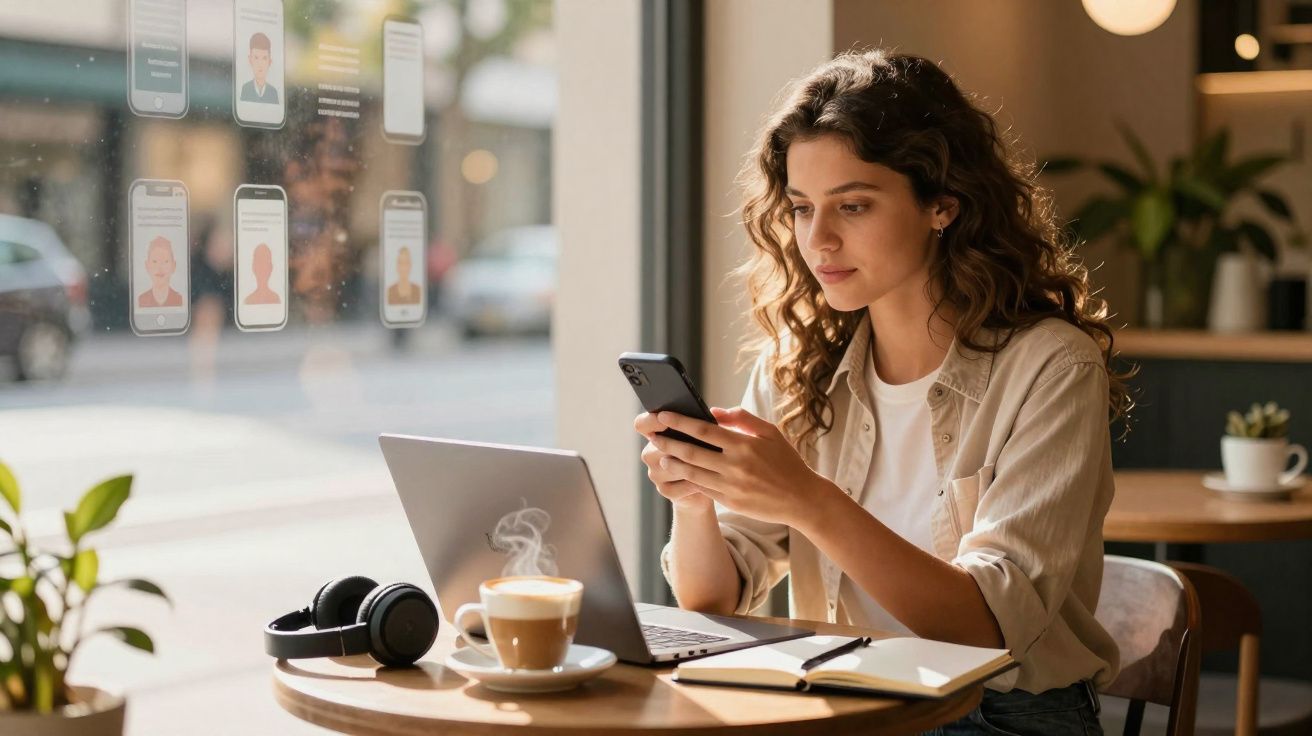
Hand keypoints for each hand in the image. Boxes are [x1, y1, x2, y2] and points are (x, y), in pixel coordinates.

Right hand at [634, 412, 713, 511]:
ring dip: (692, 463)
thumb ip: (704, 422)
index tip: (665, 418)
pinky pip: (681, 484)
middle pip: (659, 445)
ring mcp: (655, 473)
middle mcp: (650, 453)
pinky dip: (696, 481)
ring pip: (673, 465)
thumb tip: (714, 413)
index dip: (651, 420)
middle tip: (700, 443)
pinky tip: (709, 480)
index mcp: (656, 434)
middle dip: (681, 444)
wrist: (709, 484)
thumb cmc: (707, 451)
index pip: (642, 424)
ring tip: (710, 463)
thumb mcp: (704, 434)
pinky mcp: (665, 490)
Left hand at [648, 406, 840, 526]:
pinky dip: (689, 480)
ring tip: (661, 456)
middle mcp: (735, 466)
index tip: (664, 415)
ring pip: (693, 473)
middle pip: (692, 452)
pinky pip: (703, 489)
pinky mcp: (730, 502)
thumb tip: (714, 411)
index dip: (681, 422)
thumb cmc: (786, 462)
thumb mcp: (770, 432)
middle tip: (653, 436)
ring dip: (673, 463)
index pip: (704, 430)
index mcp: (744, 445)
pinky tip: (679, 473)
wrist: (801, 499)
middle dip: (668, 442)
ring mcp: (731, 486)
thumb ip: (742, 418)